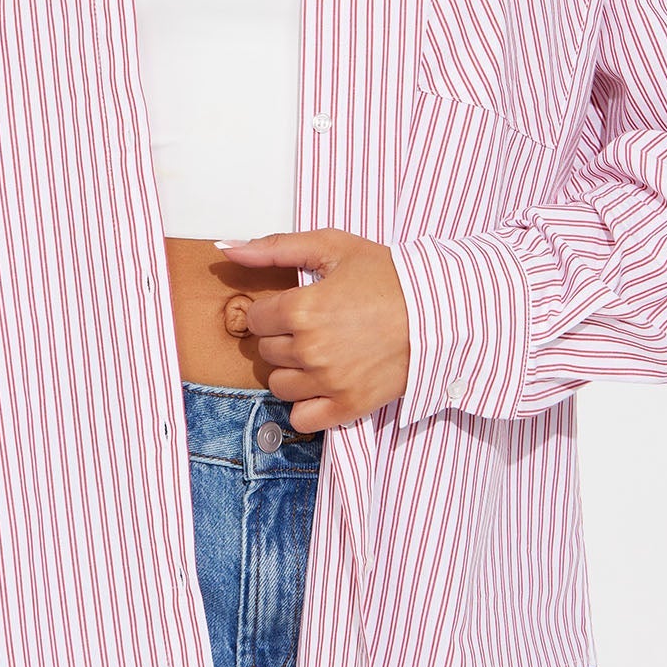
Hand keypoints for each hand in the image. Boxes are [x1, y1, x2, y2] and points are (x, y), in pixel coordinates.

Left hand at [215, 228, 409, 434]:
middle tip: (315, 326)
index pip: (255, 319)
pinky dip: (307, 406)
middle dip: (284, 337)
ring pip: (279, 385)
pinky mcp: (348, 406)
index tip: (296, 306)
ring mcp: (328, 382)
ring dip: (293, 371)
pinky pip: (302, 419)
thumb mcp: (331, 247)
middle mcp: (310, 349)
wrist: (439, 311)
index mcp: (301, 308)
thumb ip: (274, 247)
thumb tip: (227, 248)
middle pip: (266, 351)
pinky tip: (324, 385)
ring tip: (321, 353)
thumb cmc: (388, 276)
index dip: (273, 309)